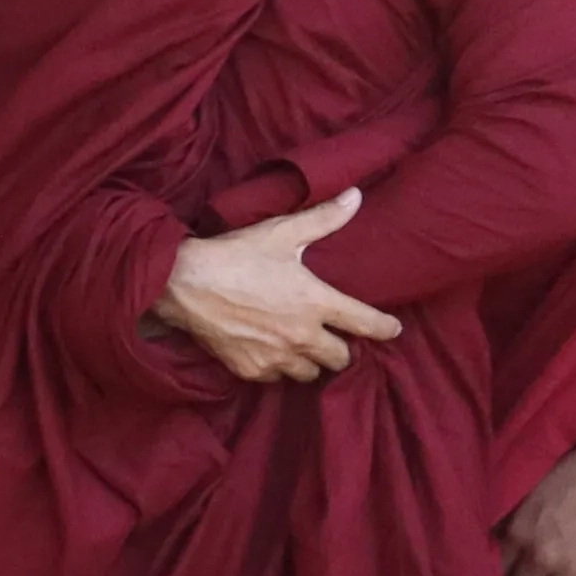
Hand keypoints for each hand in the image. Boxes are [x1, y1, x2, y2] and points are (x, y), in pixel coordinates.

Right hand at [156, 188, 399, 384]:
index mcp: (316, 302)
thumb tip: (355, 196)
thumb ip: (322, 218)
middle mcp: (302, 335)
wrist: (183, 284)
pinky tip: (270, 352)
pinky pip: (276, 379)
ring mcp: (276, 356)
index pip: (366, 323)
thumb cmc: (235, 256)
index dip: (385, 328)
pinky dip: (278, 368)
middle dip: (341, 349)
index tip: (392, 329)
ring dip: (311, 362)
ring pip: (311, 374)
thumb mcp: (280, 233)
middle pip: (341, 358)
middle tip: (331, 337)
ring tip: (301, 347)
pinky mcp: (250, 368)